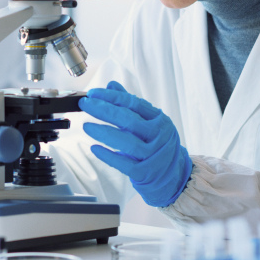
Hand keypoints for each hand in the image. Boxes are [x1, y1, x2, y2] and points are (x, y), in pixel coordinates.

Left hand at [79, 81, 192, 207]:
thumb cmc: (157, 145)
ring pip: (127, 142)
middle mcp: (158, 135)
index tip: (93, 94)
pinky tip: (95, 148)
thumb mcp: (149, 122)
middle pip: (129, 120)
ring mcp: (153, 154)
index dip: (112, 97)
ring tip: (87, 126)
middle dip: (105, 110)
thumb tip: (111, 85)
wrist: (173, 174)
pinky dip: (109, 156)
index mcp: (159, 119)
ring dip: (105, 132)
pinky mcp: (145, 172)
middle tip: (86, 105)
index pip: (134, 104)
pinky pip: (125, 164)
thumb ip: (130, 104)